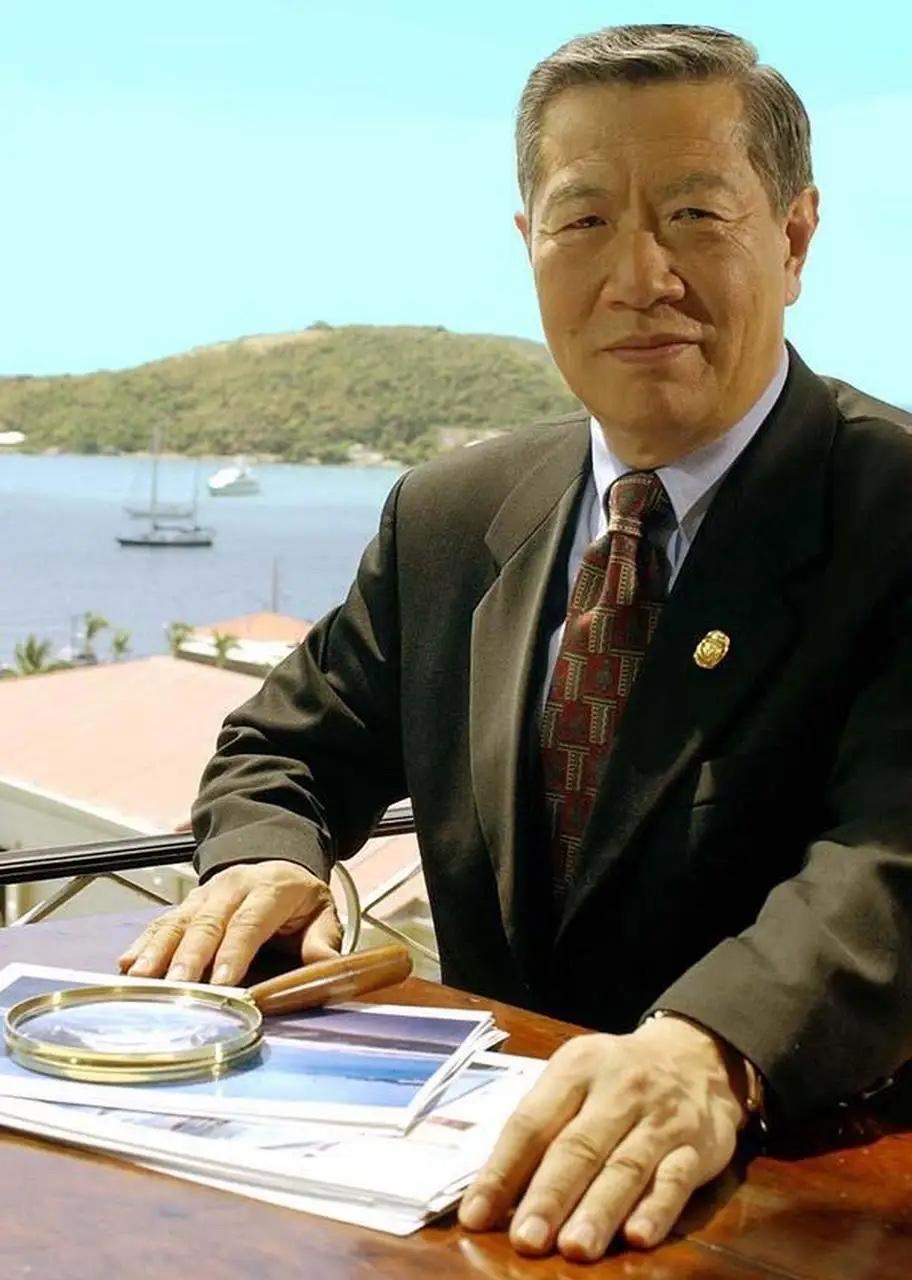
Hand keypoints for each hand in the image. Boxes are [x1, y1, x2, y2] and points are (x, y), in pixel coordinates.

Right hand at [117, 861, 341, 984]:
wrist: (275, 861)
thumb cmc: (297, 899)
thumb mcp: (321, 913)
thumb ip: (322, 940)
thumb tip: (329, 967)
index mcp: (270, 888)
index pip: (250, 921)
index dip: (234, 952)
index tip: (222, 982)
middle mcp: (232, 887)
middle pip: (208, 922)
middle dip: (190, 955)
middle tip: (177, 986)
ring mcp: (204, 894)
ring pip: (178, 921)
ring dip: (158, 951)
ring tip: (141, 979)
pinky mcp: (185, 905)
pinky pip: (161, 923)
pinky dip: (142, 944)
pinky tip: (126, 965)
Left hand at [459, 1016, 745, 1261]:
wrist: (694, 1053)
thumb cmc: (615, 1077)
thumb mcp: (574, 1079)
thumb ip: (542, 1128)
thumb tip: (495, 1193)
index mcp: (575, 1069)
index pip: (532, 1122)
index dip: (503, 1170)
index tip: (476, 1215)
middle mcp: (617, 1090)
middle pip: (578, 1147)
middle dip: (550, 1196)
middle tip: (526, 1239)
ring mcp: (659, 1119)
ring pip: (625, 1167)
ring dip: (598, 1211)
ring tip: (573, 1248)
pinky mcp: (697, 1147)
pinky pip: (675, 1179)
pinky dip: (656, 1210)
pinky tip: (638, 1237)